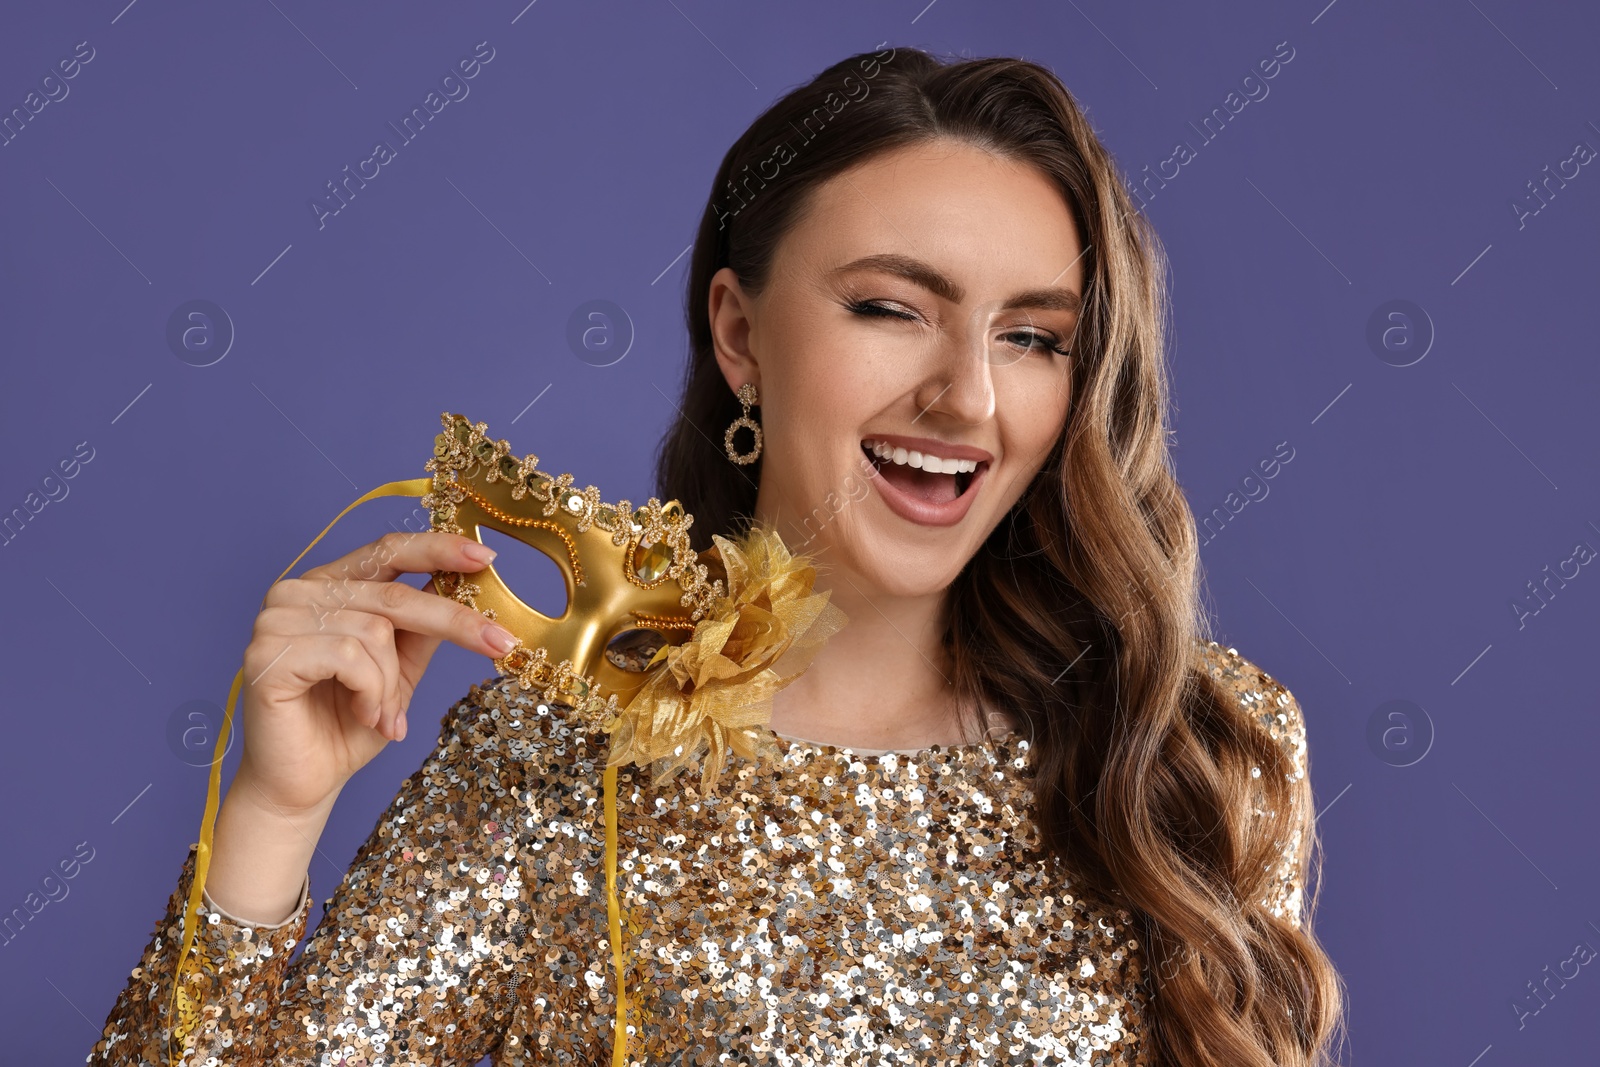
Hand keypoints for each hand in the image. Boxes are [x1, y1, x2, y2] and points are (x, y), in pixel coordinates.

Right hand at [231, 530, 516, 817]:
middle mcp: (297, 592)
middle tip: (500, 644)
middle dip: (452, 622)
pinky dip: (371, 692)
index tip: (487, 557)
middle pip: (393, 593)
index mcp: (328, 585)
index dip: (437, 549)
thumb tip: (464, 587)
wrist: (301, 784)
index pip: (387, 550)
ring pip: (375, 631)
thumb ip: (421, 629)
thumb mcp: (400, 670)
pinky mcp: (268, 653)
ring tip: (384, 716)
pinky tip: (364, 715)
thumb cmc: (347, 725)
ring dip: (393, 684)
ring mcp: (276, 619)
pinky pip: (349, 656)